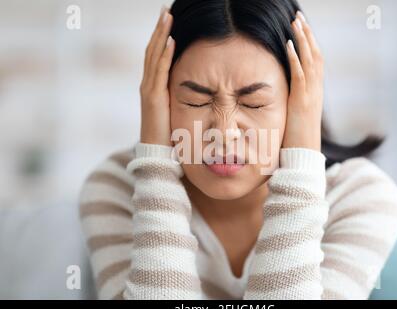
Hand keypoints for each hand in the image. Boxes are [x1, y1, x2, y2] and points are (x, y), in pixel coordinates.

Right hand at [140, 6, 174, 145]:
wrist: (156, 152)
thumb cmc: (168, 133)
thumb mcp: (173, 109)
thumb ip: (177, 96)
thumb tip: (194, 86)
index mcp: (153, 85)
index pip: (155, 55)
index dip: (160, 36)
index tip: (168, 20)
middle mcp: (147, 84)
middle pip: (152, 50)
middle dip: (159, 29)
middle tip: (165, 10)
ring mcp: (148, 89)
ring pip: (153, 56)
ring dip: (161, 35)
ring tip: (167, 17)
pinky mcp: (152, 97)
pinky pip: (159, 72)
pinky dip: (163, 55)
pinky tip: (170, 40)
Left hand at [282, 11, 323, 151]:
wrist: (303, 158)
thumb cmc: (297, 140)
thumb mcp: (296, 117)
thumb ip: (294, 103)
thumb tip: (285, 96)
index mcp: (314, 92)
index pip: (315, 62)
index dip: (310, 44)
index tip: (302, 29)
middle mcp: (316, 90)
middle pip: (315, 55)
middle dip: (308, 34)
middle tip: (299, 17)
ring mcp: (311, 95)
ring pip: (310, 60)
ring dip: (303, 39)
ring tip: (296, 22)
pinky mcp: (302, 102)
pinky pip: (300, 75)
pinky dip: (296, 58)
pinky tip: (289, 44)